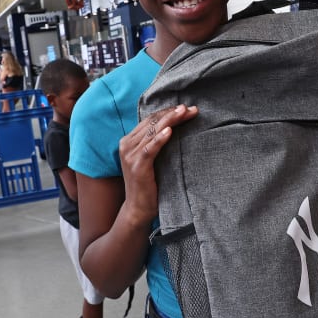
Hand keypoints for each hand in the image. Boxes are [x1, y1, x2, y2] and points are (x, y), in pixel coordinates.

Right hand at [118, 104, 197, 223]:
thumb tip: (175, 128)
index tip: (186, 108)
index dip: (168, 112)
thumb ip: (155, 144)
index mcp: (129, 141)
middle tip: (190, 108)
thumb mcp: (151, 160)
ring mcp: (130, 155)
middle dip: (172, 113)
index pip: (150, 120)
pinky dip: (160, 139)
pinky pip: (149, 149)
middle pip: (152, 123)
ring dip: (170, 120)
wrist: (138, 209)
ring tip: (184, 113)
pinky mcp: (136, 166)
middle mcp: (127, 145)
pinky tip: (170, 132)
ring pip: (152, 132)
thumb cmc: (148, 184)